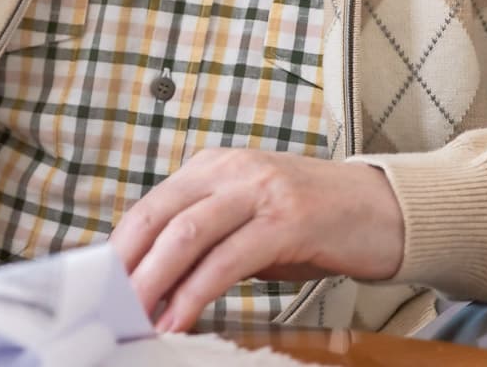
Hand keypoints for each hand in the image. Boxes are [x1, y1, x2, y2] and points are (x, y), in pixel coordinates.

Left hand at [109, 149, 405, 332]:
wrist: (387, 211)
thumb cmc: (316, 222)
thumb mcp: (251, 224)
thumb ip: (207, 245)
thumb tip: (157, 287)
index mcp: (214, 167)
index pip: (149, 207)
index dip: (119, 249)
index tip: (99, 288)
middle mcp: (231, 170)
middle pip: (158, 217)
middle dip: (126, 267)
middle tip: (106, 308)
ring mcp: (260, 191)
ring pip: (186, 234)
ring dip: (153, 281)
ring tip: (135, 318)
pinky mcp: (288, 219)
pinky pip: (228, 259)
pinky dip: (197, 292)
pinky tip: (180, 317)